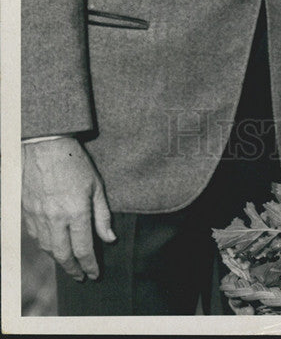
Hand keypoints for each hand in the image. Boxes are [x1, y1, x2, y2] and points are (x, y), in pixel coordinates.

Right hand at [22, 137, 115, 280]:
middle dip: (73, 269)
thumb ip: (102, 215)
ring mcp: (38, 216)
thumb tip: (110, 239)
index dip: (90, 265)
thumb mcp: (96, 185)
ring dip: (59, 260)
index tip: (95, 274)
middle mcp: (55, 218)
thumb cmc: (74, 162)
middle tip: (81, 277)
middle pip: (63, 255)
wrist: (44, 146)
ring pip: (48, 249)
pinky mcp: (27, 212)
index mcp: (75, 211)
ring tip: (69, 264)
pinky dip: (46, 247)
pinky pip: (36, 237)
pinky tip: (54, 247)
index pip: (83, 248)